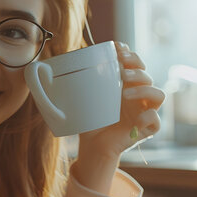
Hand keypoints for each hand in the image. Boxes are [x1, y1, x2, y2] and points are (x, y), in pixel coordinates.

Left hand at [72, 42, 164, 192]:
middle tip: (121, 72)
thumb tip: (38, 67)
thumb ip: (63, 83)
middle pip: (147, 74)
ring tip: (124, 93)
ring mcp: (143, 112)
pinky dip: (150, 118)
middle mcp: (137, 96)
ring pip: (158, 95)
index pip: (135, 62)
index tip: (117, 50)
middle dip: (137, 68)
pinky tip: (137, 119)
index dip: (130, 54)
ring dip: (144, 89)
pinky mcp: (145, 130)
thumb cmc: (86, 120)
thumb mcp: (75, 100)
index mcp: (124, 84)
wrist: (91, 147)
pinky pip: (157, 122)